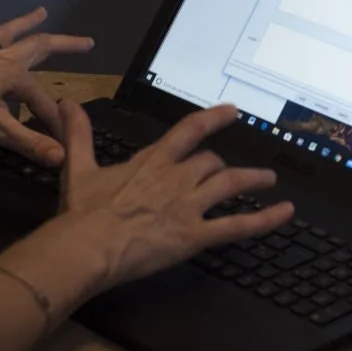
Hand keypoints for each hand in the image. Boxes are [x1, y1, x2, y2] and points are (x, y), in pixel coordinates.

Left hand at [0, 8, 92, 165]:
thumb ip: (28, 142)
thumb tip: (61, 156)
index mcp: (16, 75)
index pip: (44, 102)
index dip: (55, 123)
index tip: (64, 141)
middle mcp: (4, 58)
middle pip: (40, 47)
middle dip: (65, 46)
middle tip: (88, 43)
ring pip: (12, 34)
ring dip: (29, 24)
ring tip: (42, 12)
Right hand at [54, 101, 294, 289]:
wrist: (86, 246)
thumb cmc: (82, 212)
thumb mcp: (77, 166)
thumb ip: (78, 133)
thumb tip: (67, 104)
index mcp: (152, 161)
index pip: (190, 130)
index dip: (214, 118)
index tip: (233, 111)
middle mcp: (176, 178)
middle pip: (211, 162)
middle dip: (221, 165)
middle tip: (228, 170)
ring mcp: (189, 206)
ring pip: (231, 185)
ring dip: (252, 179)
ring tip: (269, 179)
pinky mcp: (195, 235)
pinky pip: (237, 225)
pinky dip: (265, 219)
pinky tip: (285, 212)